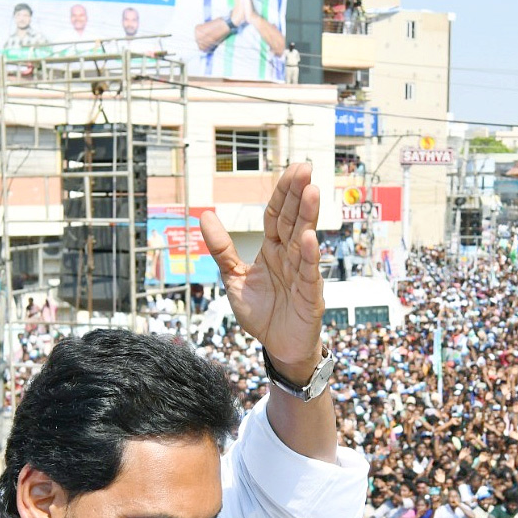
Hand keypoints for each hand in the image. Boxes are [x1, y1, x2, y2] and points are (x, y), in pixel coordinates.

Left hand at [201, 163, 323, 385]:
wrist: (277, 347)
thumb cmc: (261, 313)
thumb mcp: (233, 278)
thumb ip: (221, 248)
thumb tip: (204, 216)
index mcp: (272, 250)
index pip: (277, 215)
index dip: (283, 193)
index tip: (294, 170)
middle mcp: (289, 258)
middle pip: (293, 220)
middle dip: (299, 195)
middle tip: (306, 170)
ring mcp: (302, 275)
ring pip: (304, 241)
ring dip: (308, 217)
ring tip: (312, 192)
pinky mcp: (310, 296)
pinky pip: (309, 274)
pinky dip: (308, 256)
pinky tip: (308, 238)